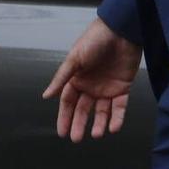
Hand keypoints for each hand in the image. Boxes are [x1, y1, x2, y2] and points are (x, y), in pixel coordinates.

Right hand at [42, 17, 140, 141]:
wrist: (120, 30)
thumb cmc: (94, 40)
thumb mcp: (75, 58)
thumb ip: (61, 78)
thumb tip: (46, 95)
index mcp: (77, 78)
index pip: (68, 102)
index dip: (64, 117)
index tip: (62, 133)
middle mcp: (90, 85)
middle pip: (83, 109)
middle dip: (79, 124)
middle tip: (77, 138)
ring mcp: (107, 88)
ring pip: (102, 111)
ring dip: (99, 123)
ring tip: (97, 134)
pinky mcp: (123, 87)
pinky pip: (119, 107)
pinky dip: (117, 118)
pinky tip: (113, 127)